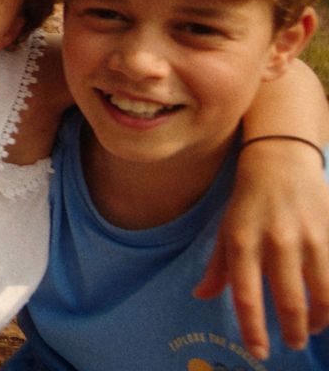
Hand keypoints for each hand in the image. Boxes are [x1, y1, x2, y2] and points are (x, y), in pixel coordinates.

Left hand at [196, 139, 328, 358]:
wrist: (280, 163)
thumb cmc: (248, 203)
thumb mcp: (225, 231)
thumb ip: (217, 268)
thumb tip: (200, 296)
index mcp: (242, 242)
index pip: (245, 295)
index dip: (253, 328)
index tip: (259, 352)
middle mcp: (275, 242)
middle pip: (289, 301)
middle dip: (293, 331)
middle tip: (292, 343)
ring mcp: (308, 238)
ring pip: (323, 294)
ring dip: (319, 319)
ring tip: (312, 328)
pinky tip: (326, 306)